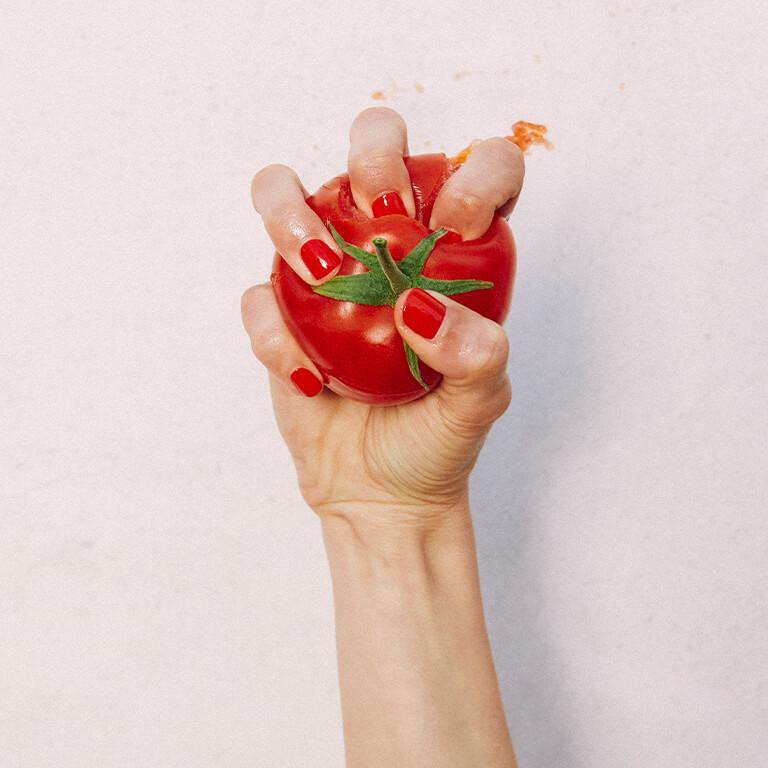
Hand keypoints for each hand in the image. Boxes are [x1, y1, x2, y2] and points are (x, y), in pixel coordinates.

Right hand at [242, 108, 523, 539]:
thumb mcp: (479, 404)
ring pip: (285, 195)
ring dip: (289, 214)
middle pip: (374, 148)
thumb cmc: (437, 441)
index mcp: (454, 254)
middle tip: (384, 212)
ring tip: (320, 271)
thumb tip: (417, 304)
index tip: (457, 227)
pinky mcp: (279, 315)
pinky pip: (257, 295)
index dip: (475, 173)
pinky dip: (272, 331)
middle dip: (374, 154)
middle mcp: (387, 246)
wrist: (378, 495)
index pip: (479, 171)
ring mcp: (325, 275)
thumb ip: (475, 353)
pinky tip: (308, 378)